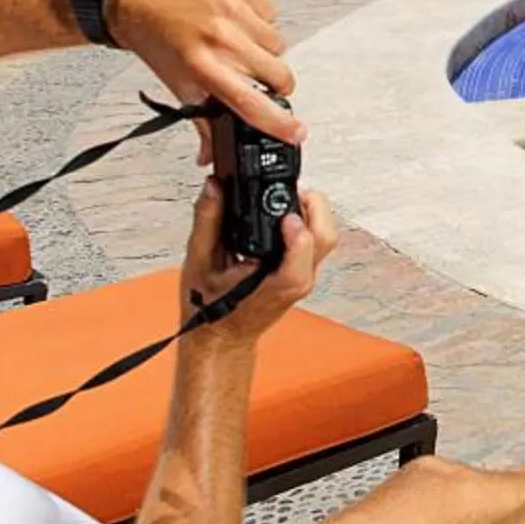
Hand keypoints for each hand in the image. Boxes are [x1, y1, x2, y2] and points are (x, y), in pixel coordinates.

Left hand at [108, 0, 301, 140]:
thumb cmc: (152, 39)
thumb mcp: (176, 84)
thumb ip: (201, 122)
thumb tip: (211, 154)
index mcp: (201, 67)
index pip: (251, 102)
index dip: (278, 123)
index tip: (296, 132)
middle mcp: (219, 37)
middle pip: (278, 73)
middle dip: (276, 84)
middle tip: (261, 82)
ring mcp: (231, 9)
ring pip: (278, 43)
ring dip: (266, 51)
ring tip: (242, 47)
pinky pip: (271, 12)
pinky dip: (261, 22)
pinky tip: (240, 23)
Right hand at [180, 167, 336, 341]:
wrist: (220, 337)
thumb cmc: (210, 308)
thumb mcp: (199, 262)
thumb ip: (207, 221)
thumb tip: (214, 187)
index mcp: (275, 282)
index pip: (304, 251)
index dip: (297, 228)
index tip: (284, 215)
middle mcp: (295, 280)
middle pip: (325, 237)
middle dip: (313, 207)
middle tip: (289, 195)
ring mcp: (302, 278)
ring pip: (325, 239)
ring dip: (311, 214)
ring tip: (282, 204)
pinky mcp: (302, 274)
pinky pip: (316, 245)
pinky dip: (305, 225)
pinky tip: (281, 221)